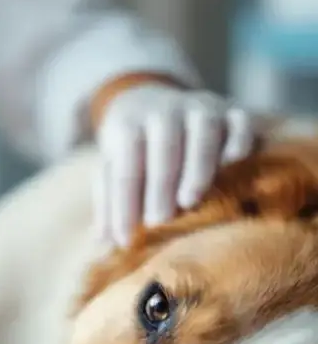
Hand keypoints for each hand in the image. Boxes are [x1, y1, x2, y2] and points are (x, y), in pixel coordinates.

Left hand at [95, 86, 255, 246]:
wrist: (153, 101)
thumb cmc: (133, 149)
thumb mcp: (113, 168)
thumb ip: (109, 201)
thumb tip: (103, 242)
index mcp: (128, 126)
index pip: (125, 167)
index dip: (123, 204)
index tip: (125, 238)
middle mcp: (164, 112)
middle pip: (163, 146)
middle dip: (159, 185)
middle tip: (157, 221)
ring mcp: (200, 108)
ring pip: (203, 130)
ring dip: (197, 166)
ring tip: (188, 201)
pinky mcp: (232, 111)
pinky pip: (240, 120)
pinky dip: (239, 139)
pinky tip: (233, 162)